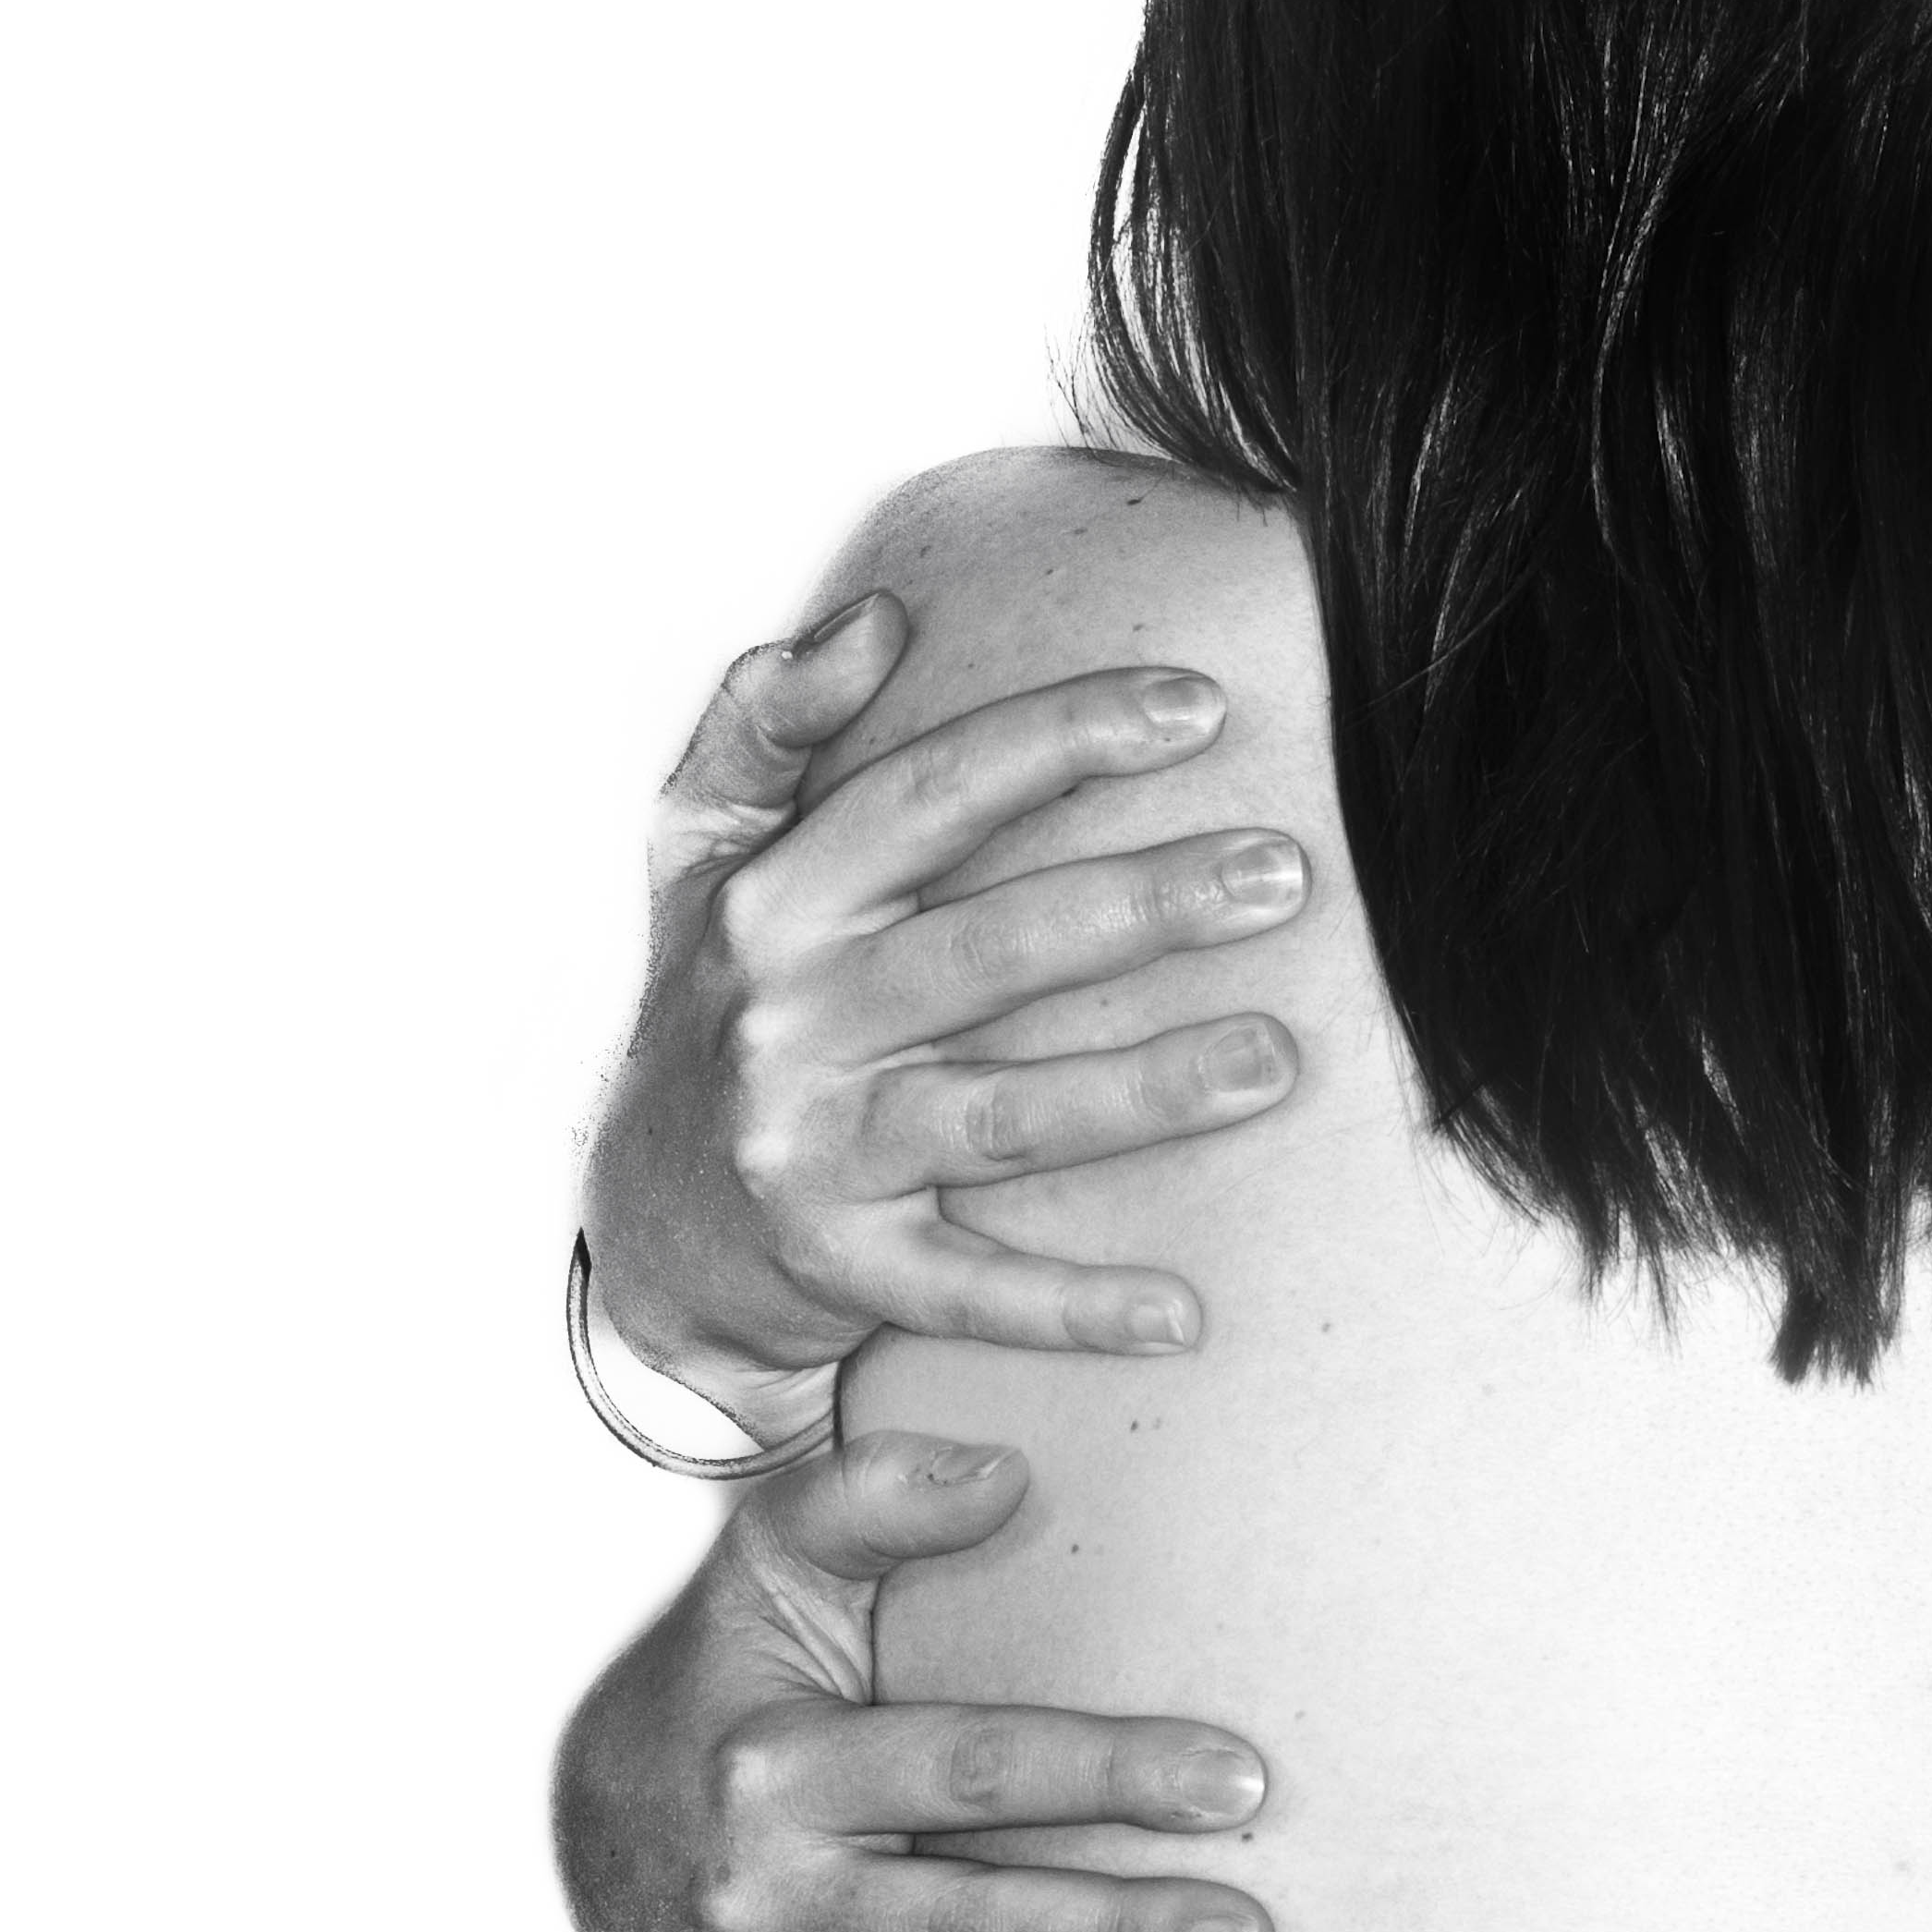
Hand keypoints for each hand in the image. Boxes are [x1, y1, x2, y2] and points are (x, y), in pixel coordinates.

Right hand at [552, 1434, 1273, 1931]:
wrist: (584, 1814)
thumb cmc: (722, 1676)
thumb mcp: (769, 1565)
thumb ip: (870, 1499)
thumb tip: (997, 1461)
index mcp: (782, 1767)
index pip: (972, 1767)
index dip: (1103, 1771)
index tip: (1238, 1780)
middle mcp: (766, 1900)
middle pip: (966, 1922)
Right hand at [584, 595, 1309, 1420]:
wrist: (644, 1223)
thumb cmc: (717, 1004)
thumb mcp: (700, 852)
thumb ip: (767, 720)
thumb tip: (879, 618)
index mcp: (772, 902)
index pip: (929, 795)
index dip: (1061, 740)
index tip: (1201, 706)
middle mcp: (787, 1019)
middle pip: (990, 948)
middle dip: (1144, 905)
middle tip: (1287, 874)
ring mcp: (813, 1150)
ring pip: (1002, 1114)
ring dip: (1145, 1091)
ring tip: (1278, 1059)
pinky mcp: (840, 1270)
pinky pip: (971, 1291)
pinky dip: (1075, 1307)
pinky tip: (1187, 1314)